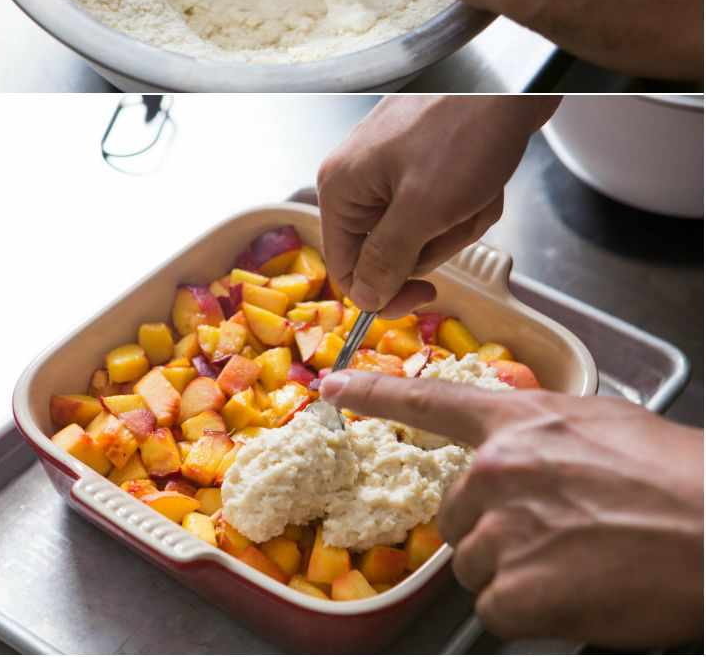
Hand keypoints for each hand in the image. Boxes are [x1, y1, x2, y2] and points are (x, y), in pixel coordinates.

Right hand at [316, 96, 559, 314]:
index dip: (385, 292)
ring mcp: (389, 170)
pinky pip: (439, 207)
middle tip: (460, 211)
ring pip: (422, 231)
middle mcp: (357, 181)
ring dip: (460, 220)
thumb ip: (388, 259)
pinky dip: (467, 203)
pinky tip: (482, 181)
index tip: (427, 293)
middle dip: (438, 240)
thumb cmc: (462, 132)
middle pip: (391, 251)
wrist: (509, 84)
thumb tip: (364, 299)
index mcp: (341, 189)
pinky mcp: (420, 164)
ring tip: (477, 189)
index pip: (347, 269)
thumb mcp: (424, 208)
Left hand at [320, 369, 702, 645]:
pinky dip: (533, 613)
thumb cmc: (678, 478)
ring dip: (517, 576)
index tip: (330, 388)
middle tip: (565, 538)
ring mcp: (500, 529)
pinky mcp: (515, 588)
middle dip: (497, 532)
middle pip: (457, 515)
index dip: (372, 394)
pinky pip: (498, 610)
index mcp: (515, 422)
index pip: (425, 401)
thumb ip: (544, 437)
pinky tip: (580, 594)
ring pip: (477, 566)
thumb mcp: (603, 425)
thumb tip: (527, 459)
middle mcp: (494, 470)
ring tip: (583, 565)